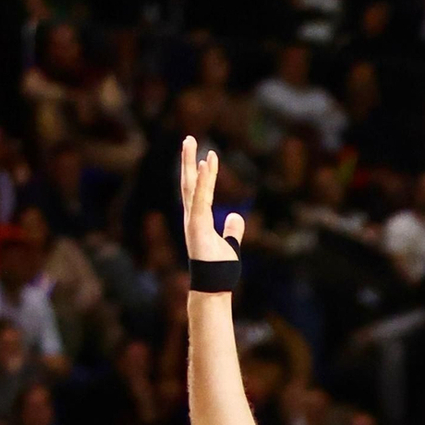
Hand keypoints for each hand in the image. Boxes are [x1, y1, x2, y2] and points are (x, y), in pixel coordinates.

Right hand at [179, 136, 245, 267]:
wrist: (214, 286)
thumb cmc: (220, 270)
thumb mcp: (230, 246)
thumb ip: (232, 230)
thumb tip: (236, 216)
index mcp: (199, 219)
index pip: (201, 190)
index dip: (205, 173)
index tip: (209, 155)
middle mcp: (192, 216)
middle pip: (189, 183)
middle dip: (188, 160)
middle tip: (188, 138)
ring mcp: (192, 220)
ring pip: (191, 186)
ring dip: (191, 163)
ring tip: (190, 141)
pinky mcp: (196, 225)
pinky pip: (201, 199)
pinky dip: (204, 181)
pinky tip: (206, 164)